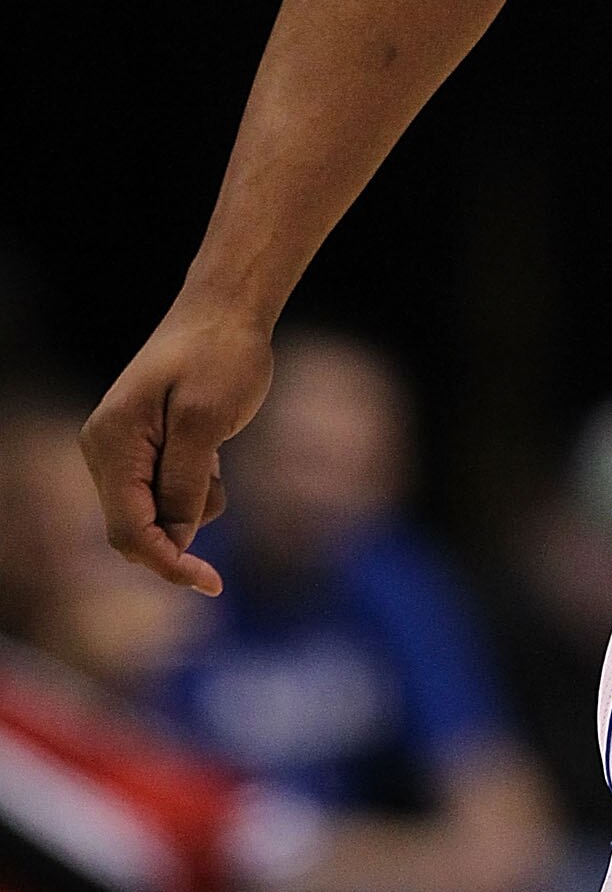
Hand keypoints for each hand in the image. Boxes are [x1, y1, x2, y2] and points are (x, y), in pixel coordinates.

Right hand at [81, 304, 274, 594]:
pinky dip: (192, 488)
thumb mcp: (208, 420)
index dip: (167, 563)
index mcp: (113, 443)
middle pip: (135, 527)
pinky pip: (162, 493)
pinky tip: (212, 450)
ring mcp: (120, 449)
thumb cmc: (222, 354)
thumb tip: (172, 542)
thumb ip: (186, 484)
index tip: (211, 584)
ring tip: (218, 455)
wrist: (226, 307)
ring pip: (152, 514)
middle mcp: (105, 450)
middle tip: (221, 483)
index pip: (129, 530)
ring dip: (191, 504)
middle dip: (180, 528)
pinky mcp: (142, 447)